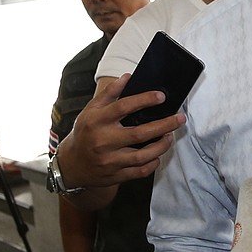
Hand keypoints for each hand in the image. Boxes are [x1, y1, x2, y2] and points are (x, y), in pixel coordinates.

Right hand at [57, 74, 183, 189]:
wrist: (71, 164)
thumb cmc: (85, 132)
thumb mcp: (91, 110)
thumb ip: (109, 93)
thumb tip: (127, 77)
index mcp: (97, 121)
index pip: (123, 107)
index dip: (144, 100)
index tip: (161, 96)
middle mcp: (103, 141)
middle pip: (139, 133)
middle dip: (164, 125)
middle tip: (180, 119)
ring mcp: (109, 160)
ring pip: (142, 156)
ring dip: (162, 146)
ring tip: (170, 136)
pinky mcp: (115, 175)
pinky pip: (139, 171)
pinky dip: (153, 163)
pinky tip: (158, 155)